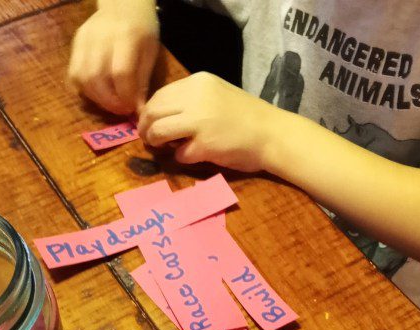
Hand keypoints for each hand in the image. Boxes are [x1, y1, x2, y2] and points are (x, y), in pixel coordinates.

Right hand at [67, 0, 158, 114]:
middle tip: (120, 110)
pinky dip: (84, 89)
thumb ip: (142, 80)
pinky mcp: (75, 43)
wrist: (123, 4)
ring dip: (96, 98)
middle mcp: (101, 37)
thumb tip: (137, 110)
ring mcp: (85, 39)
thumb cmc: (142, 29)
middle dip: (109, 101)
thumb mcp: (150, 52)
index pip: (121, 73)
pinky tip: (98, 93)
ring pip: (81, 77)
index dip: (125, 96)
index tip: (132, 108)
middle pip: (96, 77)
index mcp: (126, 36)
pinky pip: (73, 73)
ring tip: (110, 103)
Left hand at [138, 72, 281, 171]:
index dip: (150, 111)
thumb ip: (191, 100)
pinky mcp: (205, 145)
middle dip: (145, 127)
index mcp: (198, 82)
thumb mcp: (216, 94)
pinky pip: (179, 153)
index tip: (150, 122)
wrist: (274, 134)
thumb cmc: (247, 116)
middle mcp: (196, 97)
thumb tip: (160, 115)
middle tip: (148, 138)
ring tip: (162, 147)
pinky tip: (191, 156)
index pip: (160, 94)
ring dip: (155, 142)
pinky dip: (180, 157)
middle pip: (153, 111)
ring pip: (158, 131)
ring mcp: (200, 121)